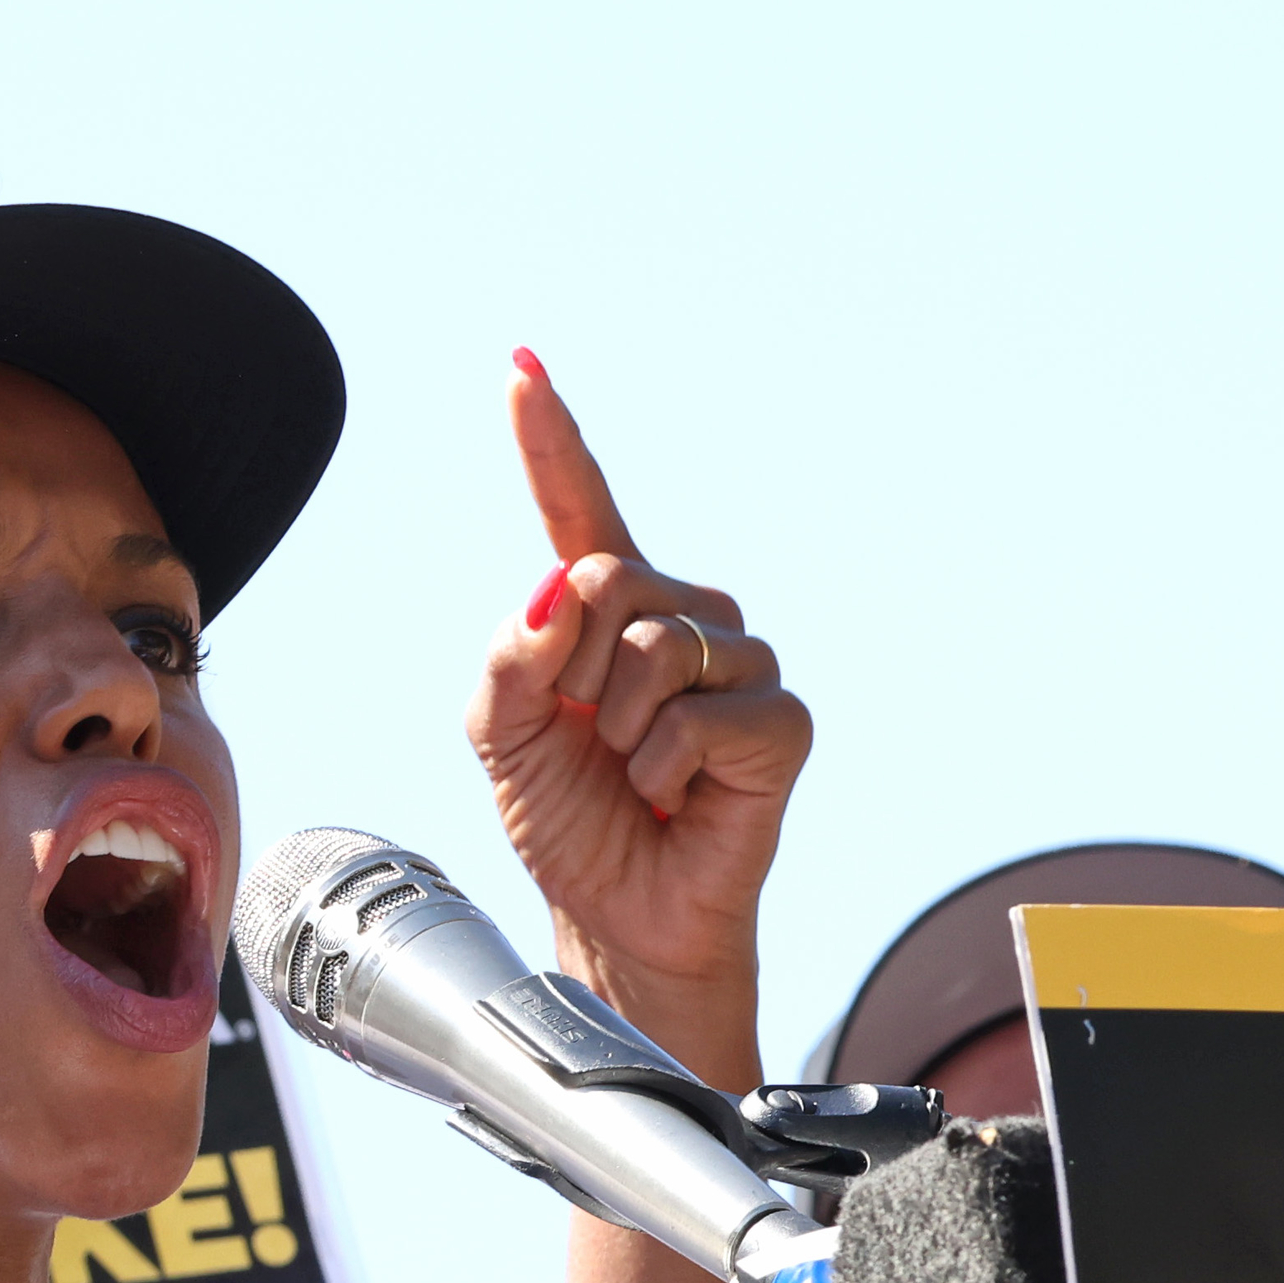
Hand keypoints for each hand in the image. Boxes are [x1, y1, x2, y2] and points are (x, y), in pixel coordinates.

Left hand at [466, 350, 809, 1088]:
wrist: (619, 917)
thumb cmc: (572, 823)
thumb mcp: (501, 738)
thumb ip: (510, 655)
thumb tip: (556, 590)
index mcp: (607, 609)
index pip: (579, 507)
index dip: (551, 438)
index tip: (521, 365)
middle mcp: (681, 618)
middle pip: (608, 578)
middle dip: (573, 669)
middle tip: (590, 739)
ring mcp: (738, 664)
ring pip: (654, 644)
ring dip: (618, 727)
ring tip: (635, 773)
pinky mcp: (782, 720)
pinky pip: (701, 713)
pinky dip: (665, 766)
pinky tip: (674, 796)